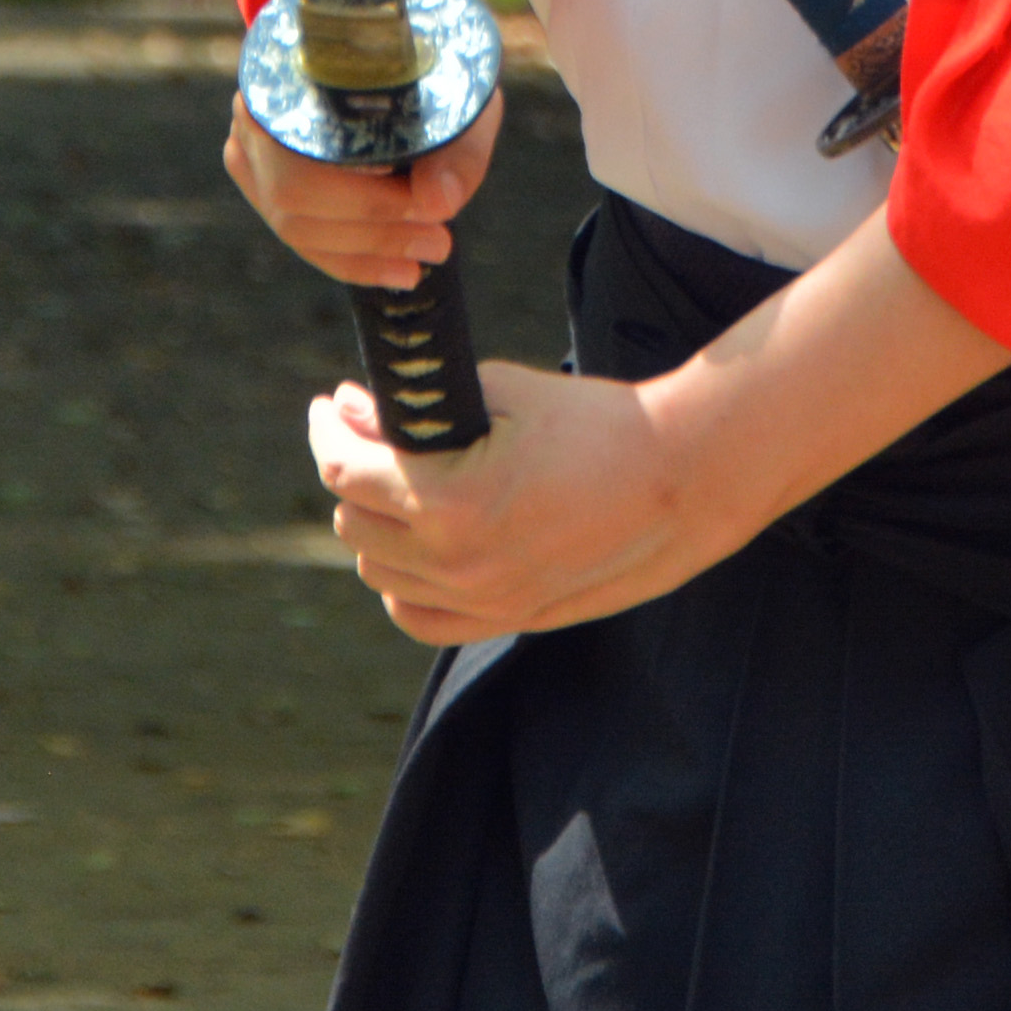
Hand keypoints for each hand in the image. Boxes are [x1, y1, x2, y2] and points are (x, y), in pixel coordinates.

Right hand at [221, 0, 481, 293]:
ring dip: (364, 253)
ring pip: (291, 222)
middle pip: (292, 197)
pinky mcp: (263, 176)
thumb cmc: (427, 52)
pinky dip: (348, 259)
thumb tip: (438, 204)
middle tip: (441, 242)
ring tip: (427, 257)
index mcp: (289, 67)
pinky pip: (297, 232)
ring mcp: (251, 144)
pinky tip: (396, 269)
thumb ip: (457, 146)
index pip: (305, 156)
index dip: (366, 199)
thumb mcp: (461, 87)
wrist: (390, 21)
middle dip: (372, 233)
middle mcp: (255, 105)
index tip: (431, 209)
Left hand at [306, 362, 728, 645]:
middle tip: (367, 432)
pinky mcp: (511, 618)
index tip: (329, 405)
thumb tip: (353, 406)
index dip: (326, 429)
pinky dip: (400, 581)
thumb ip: (419, 407)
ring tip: (392, 483)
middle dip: (350, 469)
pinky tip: (413, 545)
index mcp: (450, 500)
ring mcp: (484, 601)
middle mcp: (458, 563)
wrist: (684, 479)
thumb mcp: (504, 392)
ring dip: (372, 523)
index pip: (344, 471)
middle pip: (352, 522)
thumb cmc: (599, 423)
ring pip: (377, 571)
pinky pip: (418, 617)